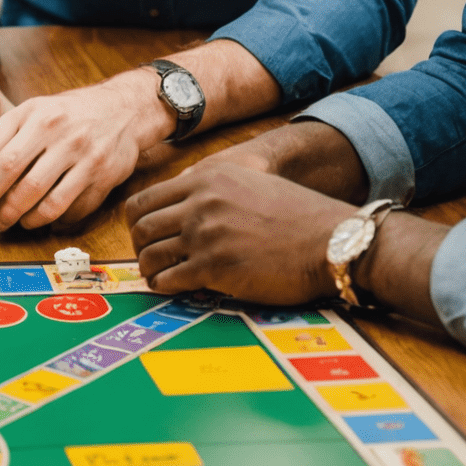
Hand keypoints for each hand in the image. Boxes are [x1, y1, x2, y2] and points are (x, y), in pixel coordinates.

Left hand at [0, 68, 167, 229]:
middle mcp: (59, 132)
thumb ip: (5, 135)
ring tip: (8, 221)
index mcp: (36, 113)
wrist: (124, 110)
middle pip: (12, 174)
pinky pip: (69, 210)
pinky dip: (49, 220)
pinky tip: (38, 218)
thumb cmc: (69, 114)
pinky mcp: (103, 178)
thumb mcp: (36, 110)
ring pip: (41, 199)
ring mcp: (83, 156)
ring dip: (19, 217)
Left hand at [126, 161, 354, 302]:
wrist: (329, 241)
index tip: (143, 236)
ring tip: (159, 276)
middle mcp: (200, 202)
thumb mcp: (249, 183)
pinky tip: (172, 288)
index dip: (136, 223)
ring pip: (150, 254)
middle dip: (139, 247)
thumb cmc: (296, 216)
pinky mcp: (215, 266)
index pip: (145, 199)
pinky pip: (169, 279)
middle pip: (141, 227)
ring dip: (149, 269)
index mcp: (206, 178)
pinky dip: (164, 286)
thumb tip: (180, 207)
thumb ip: (213, 190)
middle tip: (148, 259)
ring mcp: (206, 234)